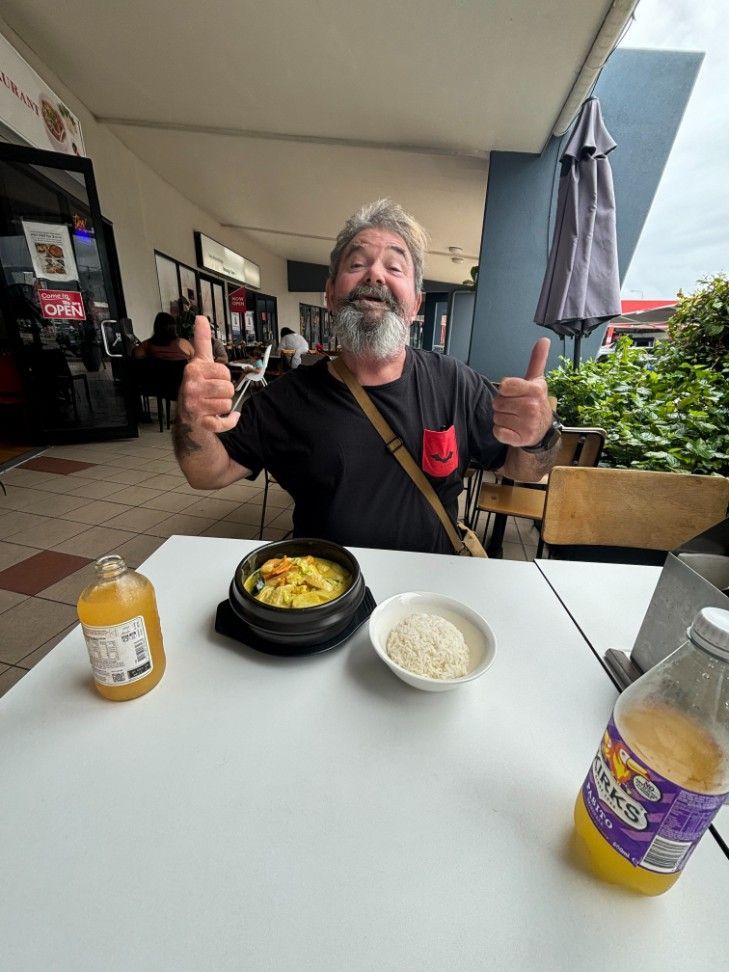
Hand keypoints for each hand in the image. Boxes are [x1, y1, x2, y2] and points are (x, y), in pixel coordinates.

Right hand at [178, 316, 238, 432]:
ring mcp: (195, 406)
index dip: (223, 376)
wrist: (187, 410)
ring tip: (213, 402)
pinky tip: (229, 416)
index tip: (213, 378)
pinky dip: (230, 421)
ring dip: (225, 404)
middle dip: (225, 391)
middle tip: (214, 392)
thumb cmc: (197, 383)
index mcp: (193, 371)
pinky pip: (223, 423)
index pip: (224, 372)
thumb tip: (201, 317)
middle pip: (227, 388)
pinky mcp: (201, 422)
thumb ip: (202, 340)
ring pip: (227, 404)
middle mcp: (191, 388)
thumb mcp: (200, 360)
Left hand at [492, 337, 552, 446]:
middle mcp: (532, 407)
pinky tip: (512, 429)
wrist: (541, 429)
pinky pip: (497, 432)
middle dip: (502, 405)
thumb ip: (537, 360)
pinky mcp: (520, 439)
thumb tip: (544, 340)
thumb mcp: (536, 380)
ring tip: (515, 418)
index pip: (505, 385)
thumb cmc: (534, 402)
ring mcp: (527, 424)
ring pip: (496, 417)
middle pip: (497, 402)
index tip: (514, 392)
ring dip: (501, 418)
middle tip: (514, 407)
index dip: (505, 389)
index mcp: (535, 390)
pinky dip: (500, 431)